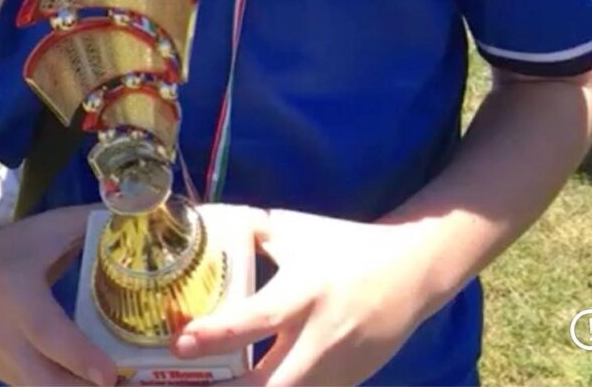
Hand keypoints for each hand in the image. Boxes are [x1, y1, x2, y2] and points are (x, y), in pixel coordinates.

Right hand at [0, 203, 115, 385]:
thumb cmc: (10, 248)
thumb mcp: (48, 229)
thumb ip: (89, 223)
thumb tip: (134, 214)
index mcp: (21, 300)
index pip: (50, 335)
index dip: (80, 358)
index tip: (110, 375)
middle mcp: (6, 339)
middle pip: (43, 383)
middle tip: (123, 384)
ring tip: (117, 383)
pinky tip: (86, 381)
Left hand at [172, 208, 434, 386]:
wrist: (409, 272)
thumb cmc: (343, 246)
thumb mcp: (296, 231)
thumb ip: (251, 231)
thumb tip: (200, 221)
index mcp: (304, 293)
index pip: (256, 320)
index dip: (216, 334)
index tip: (181, 341)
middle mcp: (318, 339)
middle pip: (268, 386)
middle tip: (187, 382)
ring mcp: (334, 370)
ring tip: (215, 383)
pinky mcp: (345, 386)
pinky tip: (252, 383)